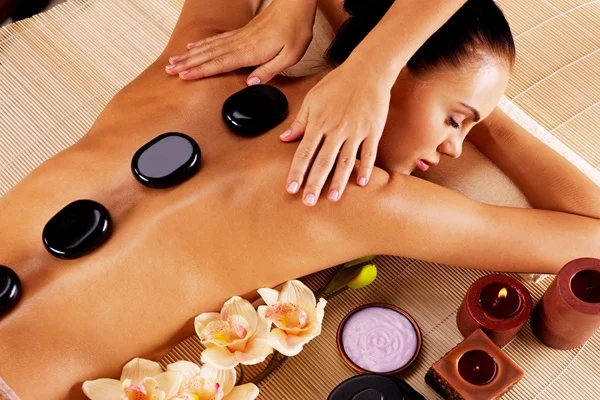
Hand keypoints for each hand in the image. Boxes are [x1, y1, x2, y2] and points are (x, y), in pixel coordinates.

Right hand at [165, 0, 316, 83]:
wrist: (295, 5)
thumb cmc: (294, 29)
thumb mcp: (290, 56)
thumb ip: (269, 71)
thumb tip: (251, 83)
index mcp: (251, 51)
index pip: (220, 63)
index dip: (201, 71)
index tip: (184, 76)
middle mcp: (240, 43)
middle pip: (208, 55)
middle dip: (187, 64)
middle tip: (169, 71)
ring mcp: (239, 36)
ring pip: (208, 47)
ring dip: (190, 55)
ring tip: (174, 62)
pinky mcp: (241, 33)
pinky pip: (216, 40)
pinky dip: (202, 44)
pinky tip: (193, 47)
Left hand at [282, 61, 391, 205]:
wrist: (367, 69)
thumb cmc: (338, 83)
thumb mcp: (312, 99)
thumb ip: (299, 122)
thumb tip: (284, 139)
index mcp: (319, 122)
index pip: (304, 152)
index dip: (297, 172)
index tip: (291, 189)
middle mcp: (336, 129)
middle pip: (323, 161)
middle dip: (314, 183)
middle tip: (308, 202)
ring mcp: (355, 131)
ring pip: (345, 161)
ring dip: (338, 181)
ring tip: (332, 198)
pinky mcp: (373, 130)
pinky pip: (368, 153)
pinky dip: (366, 168)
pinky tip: (361, 183)